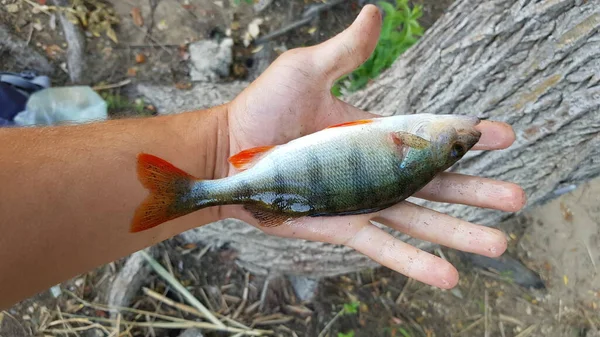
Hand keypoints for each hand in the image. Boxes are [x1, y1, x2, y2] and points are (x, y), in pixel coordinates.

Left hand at [222, 5, 525, 288]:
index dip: (468, 137)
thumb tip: (374, 12)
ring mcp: (360, 201)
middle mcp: (375, 171)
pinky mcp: (342, 227)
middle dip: (477, 191)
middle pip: (436, 183)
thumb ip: (345, 51)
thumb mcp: (305, 70)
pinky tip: (447, 277)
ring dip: (458, 233)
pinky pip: (383, 245)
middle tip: (517, 198)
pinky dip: (413, 262)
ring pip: (419, 220)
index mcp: (375, 134)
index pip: (432, 135)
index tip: (504, 136)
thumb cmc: (263, 108)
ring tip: (498, 243)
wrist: (229, 153)